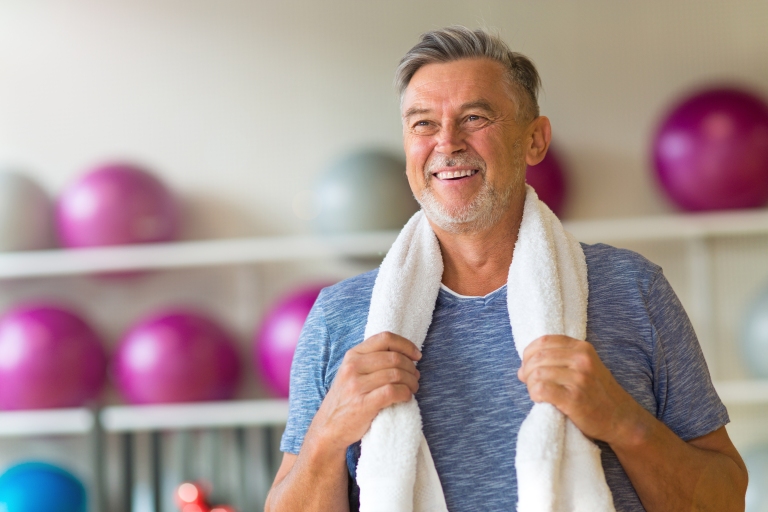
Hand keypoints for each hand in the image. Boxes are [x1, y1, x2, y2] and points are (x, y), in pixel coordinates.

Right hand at [306, 331, 421, 453]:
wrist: (328, 427)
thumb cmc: (346, 399)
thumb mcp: (351, 372)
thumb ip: (370, 360)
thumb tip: (403, 354)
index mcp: (353, 355)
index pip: (385, 338)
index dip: (406, 345)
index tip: (416, 355)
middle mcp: (353, 367)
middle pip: (394, 358)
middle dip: (411, 367)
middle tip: (415, 377)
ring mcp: (357, 386)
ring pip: (396, 374)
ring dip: (411, 382)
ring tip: (412, 388)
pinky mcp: (363, 404)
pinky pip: (393, 392)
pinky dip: (405, 393)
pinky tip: (406, 397)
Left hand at [517, 335, 640, 444]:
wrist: (622, 419)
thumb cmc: (598, 394)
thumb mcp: (584, 368)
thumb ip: (557, 363)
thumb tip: (521, 370)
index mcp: (582, 348)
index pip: (543, 341)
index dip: (529, 353)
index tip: (528, 367)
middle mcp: (581, 360)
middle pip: (538, 357)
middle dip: (528, 371)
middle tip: (530, 384)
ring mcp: (579, 379)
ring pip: (537, 373)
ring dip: (531, 385)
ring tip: (537, 393)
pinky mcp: (574, 398)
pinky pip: (542, 389)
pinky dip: (535, 394)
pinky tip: (541, 400)